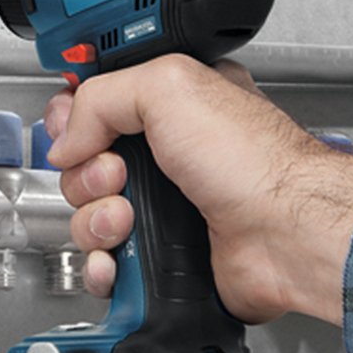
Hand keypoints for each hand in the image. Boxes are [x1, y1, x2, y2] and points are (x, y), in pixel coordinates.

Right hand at [44, 55, 352, 325]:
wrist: (286, 234)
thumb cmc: (255, 162)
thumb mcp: (169, 87)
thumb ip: (101, 97)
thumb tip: (65, 137)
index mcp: (171, 108)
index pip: (97, 108)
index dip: (75, 120)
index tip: (77, 131)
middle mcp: (166, 159)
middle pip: (83, 167)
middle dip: (86, 175)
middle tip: (117, 176)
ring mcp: (162, 211)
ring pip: (89, 219)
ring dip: (95, 221)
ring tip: (128, 218)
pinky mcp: (161, 260)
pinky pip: (106, 266)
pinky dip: (103, 266)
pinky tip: (119, 258)